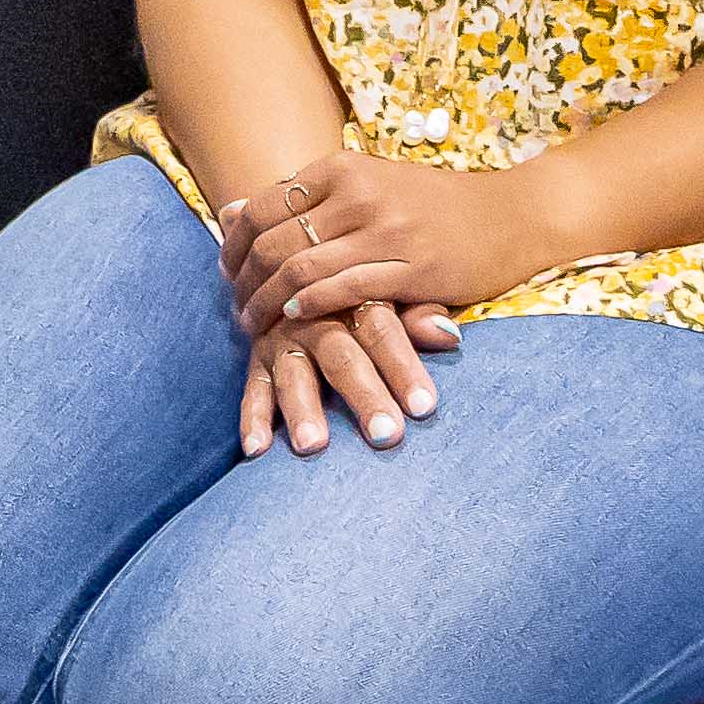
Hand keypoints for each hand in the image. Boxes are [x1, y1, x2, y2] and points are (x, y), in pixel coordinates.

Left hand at [214, 140, 553, 342]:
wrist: (512, 216)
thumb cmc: (433, 206)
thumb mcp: (367, 185)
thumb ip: (306, 199)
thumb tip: (230, 211)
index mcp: (343, 167)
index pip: (262, 207)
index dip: (233, 246)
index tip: (225, 273)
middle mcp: (361, 192)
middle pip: (275, 241)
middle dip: (244, 280)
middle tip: (234, 306)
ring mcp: (389, 229)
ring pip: (302, 267)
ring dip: (268, 301)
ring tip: (255, 323)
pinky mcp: (416, 267)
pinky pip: (346, 288)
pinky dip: (311, 305)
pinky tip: (295, 318)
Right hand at [240, 291, 446, 459]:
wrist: (289, 254)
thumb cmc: (358, 283)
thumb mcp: (389, 286)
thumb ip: (419, 312)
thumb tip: (450, 335)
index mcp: (355, 296)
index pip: (383, 332)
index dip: (403, 368)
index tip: (424, 406)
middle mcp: (315, 316)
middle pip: (341, 356)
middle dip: (363, 396)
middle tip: (386, 434)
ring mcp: (282, 336)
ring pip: (294, 373)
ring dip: (302, 408)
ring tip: (313, 445)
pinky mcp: (257, 354)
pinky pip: (253, 386)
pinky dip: (252, 416)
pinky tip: (256, 448)